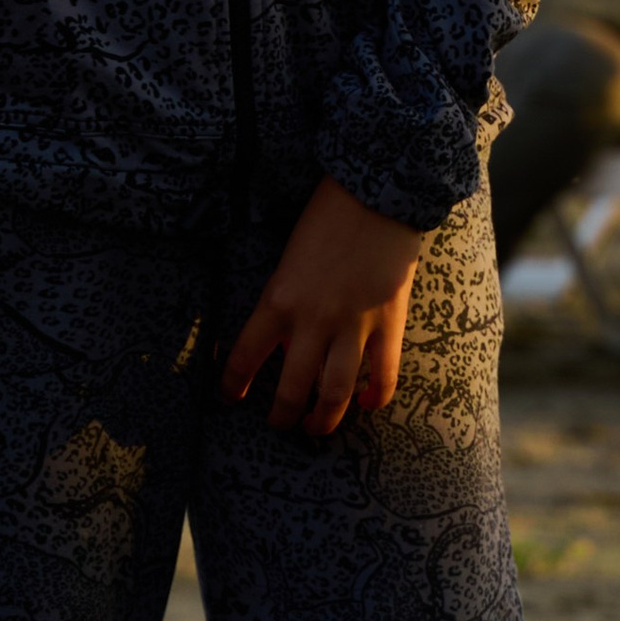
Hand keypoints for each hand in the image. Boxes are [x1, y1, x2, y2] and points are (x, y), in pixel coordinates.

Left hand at [222, 176, 427, 435]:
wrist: (378, 192)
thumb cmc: (329, 214)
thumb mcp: (290, 257)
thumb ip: (284, 297)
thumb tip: (279, 331)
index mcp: (279, 300)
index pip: (245, 356)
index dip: (234, 383)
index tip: (230, 397)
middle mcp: (313, 321)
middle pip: (292, 389)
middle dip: (282, 416)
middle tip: (280, 424)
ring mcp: (353, 325)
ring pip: (335, 393)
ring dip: (324, 419)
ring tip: (317, 428)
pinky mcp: (389, 323)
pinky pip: (383, 375)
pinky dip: (375, 397)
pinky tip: (367, 405)